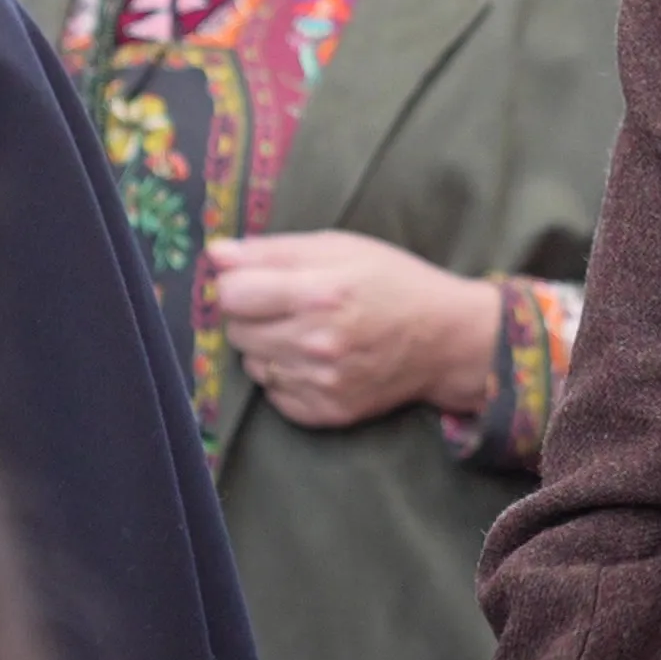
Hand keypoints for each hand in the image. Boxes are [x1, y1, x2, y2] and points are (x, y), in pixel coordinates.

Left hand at [208, 230, 499, 428]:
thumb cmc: (393, 281)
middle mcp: (317, 342)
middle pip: (237, 330)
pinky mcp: (326, 412)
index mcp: (320, 292)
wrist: (446, 339)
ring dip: (268, 347)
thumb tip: (215, 254)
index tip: (257, 280)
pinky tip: (315, 361)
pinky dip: (285, 377)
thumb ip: (273, 250)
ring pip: (252, 364)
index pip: (232, 294)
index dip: (238, 283)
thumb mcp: (340, 247)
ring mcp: (322, 383)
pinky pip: (274, 394)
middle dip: (253, 314)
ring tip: (306, 333)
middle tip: (289, 306)